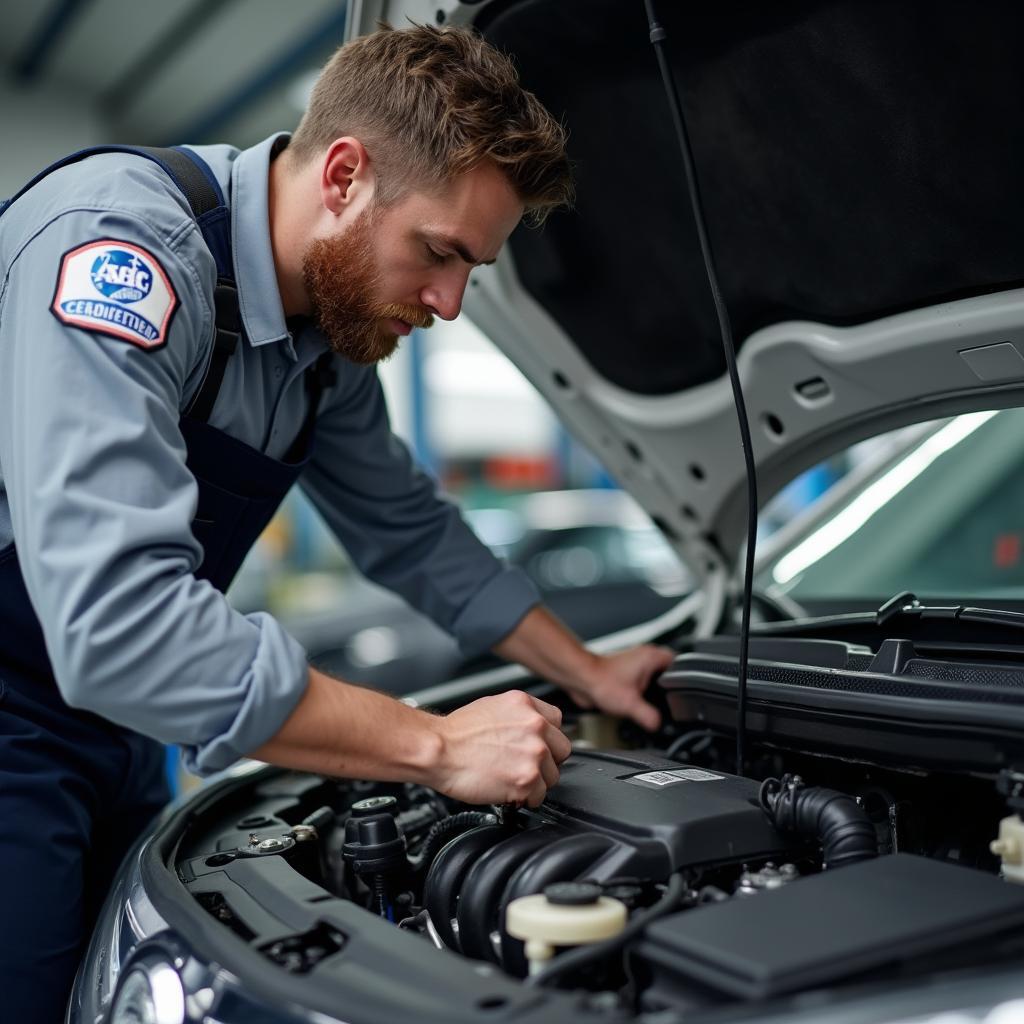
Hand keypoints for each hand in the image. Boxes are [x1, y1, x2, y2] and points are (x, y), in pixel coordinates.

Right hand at [429, 690, 572, 806]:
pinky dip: (525, 799)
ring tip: (512, 779)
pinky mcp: (527, 779)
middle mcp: (535, 726)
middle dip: (547, 761)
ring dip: (536, 782)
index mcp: (526, 705)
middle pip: (562, 750)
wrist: (438, 750)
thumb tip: (530, 729)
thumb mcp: (493, 706)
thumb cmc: (456, 733)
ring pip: (553, 776)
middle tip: (526, 766)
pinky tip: (508, 791)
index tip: (540, 747)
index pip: (558, 722)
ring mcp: (534, 753)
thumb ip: (519, 716)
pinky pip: (538, 796)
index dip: (547, 738)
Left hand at [563, 645, 674, 730]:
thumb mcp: (631, 704)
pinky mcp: (623, 672)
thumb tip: (657, 724)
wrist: (579, 679)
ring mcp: (633, 664)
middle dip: (666, 688)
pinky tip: (636, 704)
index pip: (678, 662)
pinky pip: (638, 682)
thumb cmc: (600, 681)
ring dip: (651, 690)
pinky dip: (639, 692)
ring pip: (651, 677)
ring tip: (650, 703)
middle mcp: (643, 657)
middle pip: (666, 672)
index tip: (683, 691)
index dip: (683, 678)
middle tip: (666, 701)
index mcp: (651, 657)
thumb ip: (649, 716)